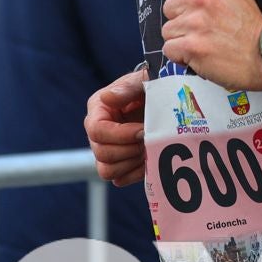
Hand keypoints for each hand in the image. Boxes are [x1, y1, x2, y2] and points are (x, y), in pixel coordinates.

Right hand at [85, 67, 147, 185]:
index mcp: (99, 109)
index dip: (120, 135)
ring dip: (131, 163)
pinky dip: (135, 173)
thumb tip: (107, 98)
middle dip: (129, 149)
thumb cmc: (152, 87)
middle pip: (101, 153)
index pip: (97, 130)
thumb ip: (127, 88)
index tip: (143, 130)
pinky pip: (119, 179)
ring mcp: (106, 149)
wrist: (164, 102)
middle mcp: (97, 131)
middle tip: (148, 139)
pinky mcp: (117, 164)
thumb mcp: (143, 81)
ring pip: (107, 170)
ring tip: (147, 149)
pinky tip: (148, 159)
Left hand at [160, 0, 261, 91]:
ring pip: (167, 30)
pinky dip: (180, 55)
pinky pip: (169, 49)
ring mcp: (195, 23)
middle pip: (168, 8)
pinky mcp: (191, 46)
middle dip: (180, 19)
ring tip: (202, 42)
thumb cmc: (249, 26)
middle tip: (201, 28)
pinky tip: (198, 54)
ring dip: (181, 39)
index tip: (185, 4)